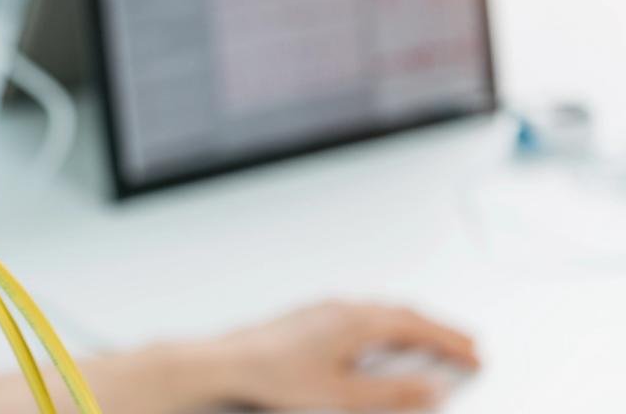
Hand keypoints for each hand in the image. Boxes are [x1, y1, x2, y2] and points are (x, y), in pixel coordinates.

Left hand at [196, 301, 479, 411]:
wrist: (230, 362)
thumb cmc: (277, 376)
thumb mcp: (344, 396)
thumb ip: (393, 394)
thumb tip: (431, 388)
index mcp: (358, 322)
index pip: (419, 327)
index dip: (451, 341)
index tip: (475, 354)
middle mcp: (344, 308)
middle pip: (404, 314)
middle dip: (439, 329)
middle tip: (465, 345)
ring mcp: (327, 308)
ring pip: (383, 310)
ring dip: (413, 324)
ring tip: (433, 342)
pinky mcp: (313, 315)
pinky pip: (363, 312)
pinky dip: (387, 324)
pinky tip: (383, 339)